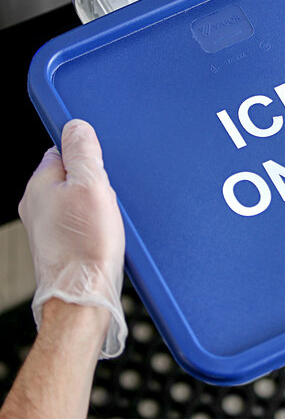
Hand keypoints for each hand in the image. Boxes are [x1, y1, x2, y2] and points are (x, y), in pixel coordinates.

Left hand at [19, 119, 126, 357]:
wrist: (84, 296)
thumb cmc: (86, 247)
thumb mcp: (91, 186)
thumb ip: (83, 152)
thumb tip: (76, 126)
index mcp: (39, 185)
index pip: (61, 150)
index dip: (86, 154)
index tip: (101, 165)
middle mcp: (37, 205)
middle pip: (72, 175)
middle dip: (95, 180)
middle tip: (108, 196)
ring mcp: (47, 226)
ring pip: (77, 199)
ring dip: (96, 202)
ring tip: (108, 217)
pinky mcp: (61, 244)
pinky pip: (80, 220)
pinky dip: (95, 221)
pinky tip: (105, 231)